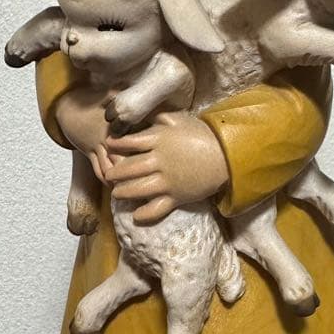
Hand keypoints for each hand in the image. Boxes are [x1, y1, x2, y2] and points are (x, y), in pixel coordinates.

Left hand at [104, 112, 228, 223]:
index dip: (115, 145)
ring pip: (136, 189)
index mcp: (158, 140)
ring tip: (116, 193)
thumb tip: (144, 118)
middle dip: (114, 173)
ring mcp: (167, 181)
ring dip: (122, 193)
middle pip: (128, 168)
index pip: (129, 142)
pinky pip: (156, 209)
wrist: (226, 155)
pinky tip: (135, 215)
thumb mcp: (179, 119)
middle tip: (108, 175)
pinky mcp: (176, 197)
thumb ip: (159, 119)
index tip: (108, 146)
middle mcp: (159, 161)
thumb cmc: (202, 135)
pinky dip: (143, 214)